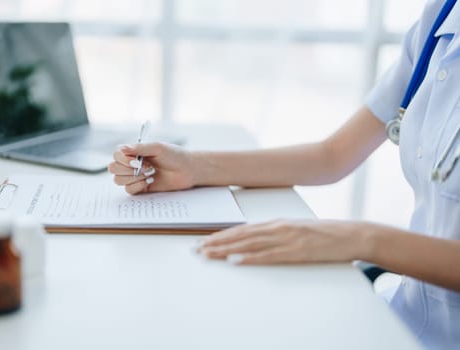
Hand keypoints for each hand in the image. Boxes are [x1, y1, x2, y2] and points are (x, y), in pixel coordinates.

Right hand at [109, 142, 194, 193]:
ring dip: (135, 178)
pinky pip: (129, 190)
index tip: (136, 162)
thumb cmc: (174, 155)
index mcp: (133, 152)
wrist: (187, 170)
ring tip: (151, 173)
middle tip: (147, 168)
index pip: (116, 155)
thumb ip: (139, 148)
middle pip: (113, 169)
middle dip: (128, 170)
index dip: (122, 160)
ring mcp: (134, 177)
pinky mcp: (140, 188)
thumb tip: (122, 148)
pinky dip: (138, 186)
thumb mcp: (157, 147)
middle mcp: (131, 164)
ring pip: (119, 180)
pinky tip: (150, 181)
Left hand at [198, 219, 370, 264]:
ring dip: (226, 250)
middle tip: (196, 249)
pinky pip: (269, 256)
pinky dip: (250, 258)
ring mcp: (286, 238)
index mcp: (276, 222)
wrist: (351, 234)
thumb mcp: (295, 229)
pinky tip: (236, 260)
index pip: (242, 229)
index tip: (204, 240)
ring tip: (208, 254)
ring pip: (249, 244)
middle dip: (216, 242)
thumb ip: (275, 232)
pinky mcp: (297, 251)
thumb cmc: (323, 234)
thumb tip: (253, 239)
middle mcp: (277, 227)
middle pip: (240, 236)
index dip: (221, 235)